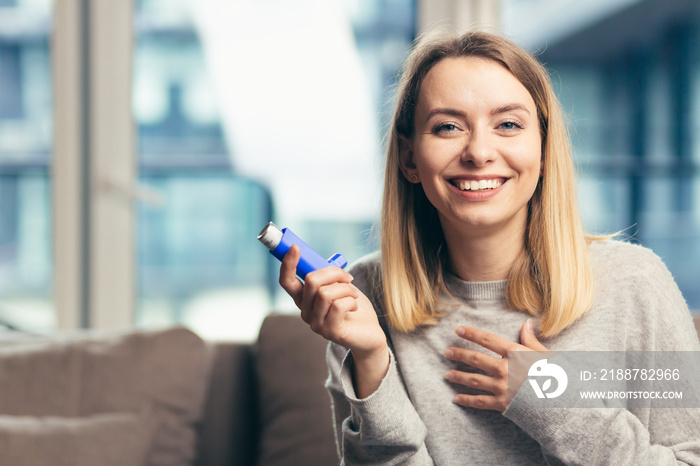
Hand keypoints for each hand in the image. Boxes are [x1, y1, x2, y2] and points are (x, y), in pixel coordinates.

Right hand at [278, 245, 388, 396]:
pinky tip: (354, 307)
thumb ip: (329, 277)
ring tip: (354, 295)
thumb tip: (326, 264)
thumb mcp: (339, 286)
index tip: (295, 247)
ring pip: (326, 293)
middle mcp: (305, 312)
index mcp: (304, 299)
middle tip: (348, 278)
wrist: (369, 333)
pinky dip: (351, 301)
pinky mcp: (330, 331)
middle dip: (334, 273)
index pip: (286, 281)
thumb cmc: (353, 307)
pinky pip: (338, 306)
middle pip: (311, 281)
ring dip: (346, 289)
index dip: (288, 264)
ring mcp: (316, 324)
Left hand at [444, 320, 548, 411]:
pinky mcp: (502, 404)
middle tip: (447, 353)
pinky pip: (480, 401)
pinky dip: (467, 400)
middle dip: (459, 354)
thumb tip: (526, 323)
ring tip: (448, 374)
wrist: (562, 403)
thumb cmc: (557, 376)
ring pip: (474, 380)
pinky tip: (456, 399)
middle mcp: (505, 368)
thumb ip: (532, 340)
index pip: (488, 340)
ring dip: (459, 376)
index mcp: (515, 353)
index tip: (458, 330)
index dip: (472, 333)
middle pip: (476, 359)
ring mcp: (502, 387)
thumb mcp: (546, 354)